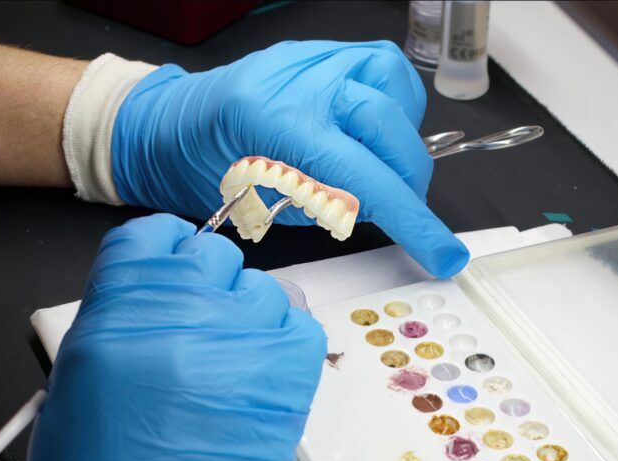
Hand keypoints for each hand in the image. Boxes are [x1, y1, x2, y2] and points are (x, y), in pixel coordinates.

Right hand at [22, 214, 325, 460]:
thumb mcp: (78, 386)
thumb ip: (119, 322)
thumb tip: (158, 294)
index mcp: (115, 317)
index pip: (153, 237)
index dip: (167, 249)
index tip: (177, 262)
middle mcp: (181, 319)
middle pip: (212, 257)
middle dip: (207, 288)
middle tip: (203, 329)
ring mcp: (241, 345)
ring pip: (263, 289)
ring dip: (248, 318)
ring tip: (229, 368)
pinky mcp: (289, 378)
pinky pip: (301, 324)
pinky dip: (285, 342)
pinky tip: (261, 375)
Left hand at [111, 40, 468, 277]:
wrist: (172, 125)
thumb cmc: (205, 169)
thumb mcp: (266, 208)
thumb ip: (332, 207)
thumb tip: (389, 213)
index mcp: (277, 125)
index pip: (367, 180)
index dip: (414, 223)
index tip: (444, 253)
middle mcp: (301, 81)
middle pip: (391, 132)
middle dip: (407, 182)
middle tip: (396, 208)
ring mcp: (315, 58)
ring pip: (397, 92)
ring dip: (400, 139)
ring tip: (374, 163)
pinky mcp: (323, 51)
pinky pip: (384, 69)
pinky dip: (392, 105)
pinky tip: (370, 130)